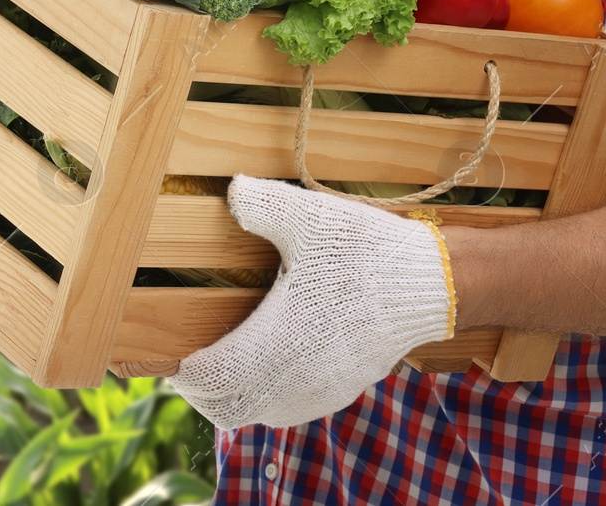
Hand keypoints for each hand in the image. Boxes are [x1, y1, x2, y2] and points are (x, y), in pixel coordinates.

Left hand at [169, 175, 454, 429]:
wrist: (432, 284)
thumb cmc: (366, 252)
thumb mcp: (310, 219)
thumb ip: (263, 204)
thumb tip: (231, 191)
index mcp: (276, 342)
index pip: (209, 378)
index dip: (182, 370)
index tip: (172, 348)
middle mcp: (293, 378)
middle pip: (225, 410)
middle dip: (201, 389)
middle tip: (192, 357)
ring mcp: (318, 391)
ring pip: (256, 415)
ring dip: (232, 395)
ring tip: (225, 358)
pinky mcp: (339, 392)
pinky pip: (285, 411)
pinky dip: (264, 397)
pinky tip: (267, 362)